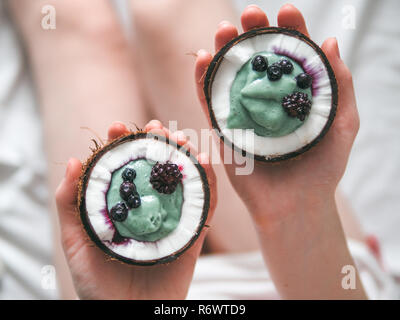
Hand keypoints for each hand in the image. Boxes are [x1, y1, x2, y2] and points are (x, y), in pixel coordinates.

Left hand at [55, 120, 215, 299]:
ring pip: (183, 179)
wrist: (126, 314)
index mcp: (123, 205)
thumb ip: (69, 203)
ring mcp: (173, 218)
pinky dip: (208, 181)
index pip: (125, 167)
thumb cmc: (97, 283)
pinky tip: (203, 160)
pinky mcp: (193, 233)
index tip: (119, 127)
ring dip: (184, 154)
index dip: (122, 144)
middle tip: (156, 127)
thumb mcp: (75, 241)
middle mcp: (149, 207)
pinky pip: (206, 204)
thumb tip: (74, 161)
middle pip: (157, 168)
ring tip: (179, 137)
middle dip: (158, 142)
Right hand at [194, 4, 364, 298]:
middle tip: (250, 14)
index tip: (286, 11)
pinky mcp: (224, 130)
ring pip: (230, 75)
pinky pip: (210, 101)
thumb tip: (331, 41)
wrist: (296, 206)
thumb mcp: (343, 123)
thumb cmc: (323, 169)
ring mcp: (244, 113)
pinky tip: (204, 58)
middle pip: (257, 60)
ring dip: (225, 50)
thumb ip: (340, 84)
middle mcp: (268, 100)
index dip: (289, 30)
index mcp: (295, 94)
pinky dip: (203, 80)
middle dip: (253, 33)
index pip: (291, 55)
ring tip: (225, 29)